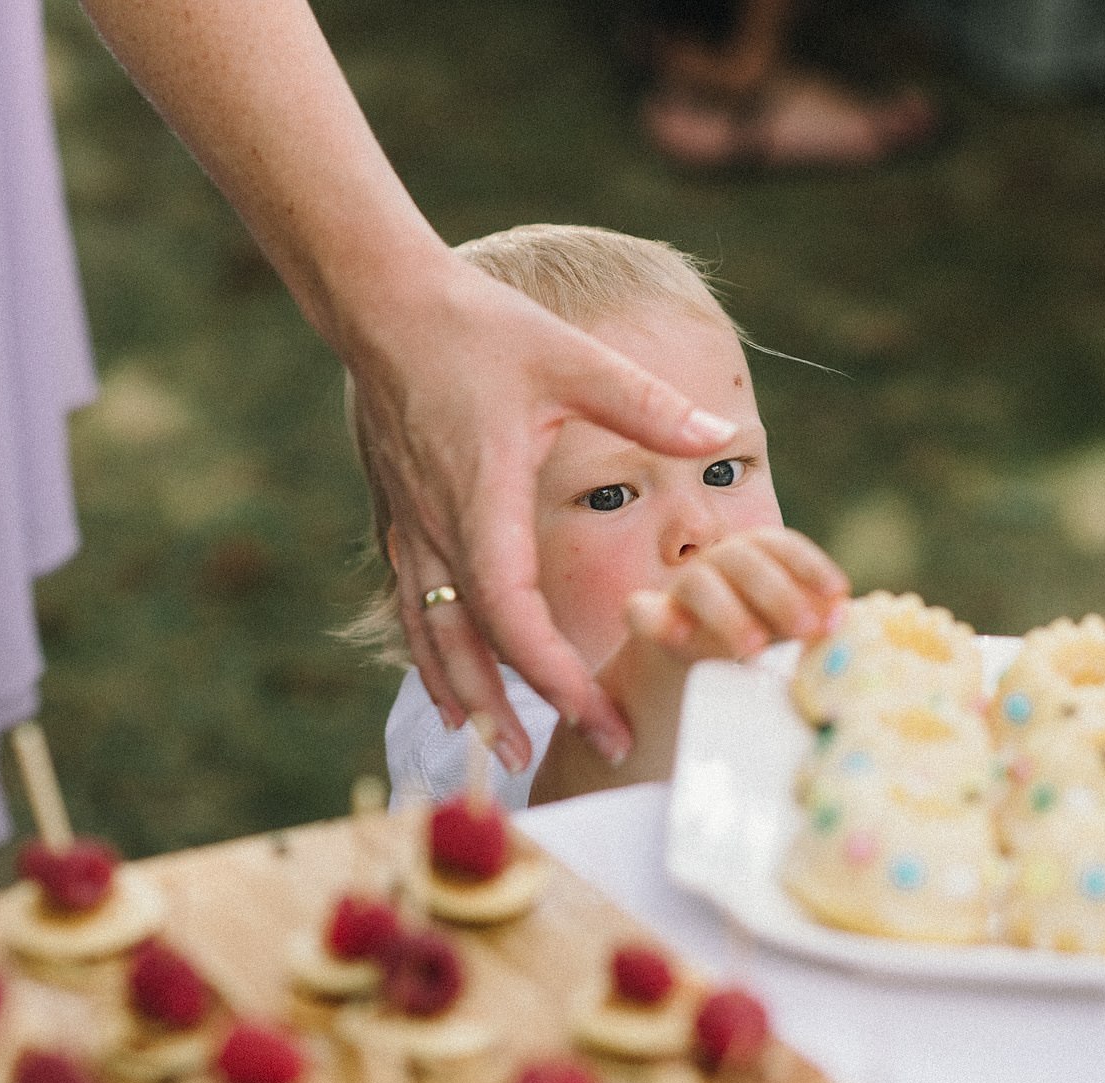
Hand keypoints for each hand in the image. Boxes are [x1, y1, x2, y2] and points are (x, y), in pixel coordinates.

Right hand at [350, 257, 739, 770]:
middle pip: (471, 648)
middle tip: (571, 756)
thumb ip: (646, 403)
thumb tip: (721, 435)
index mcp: (484, 502)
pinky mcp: (400, 519)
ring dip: (466, 698)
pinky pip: (414, 610)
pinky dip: (433, 658)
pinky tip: (448, 692)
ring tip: (502, 748)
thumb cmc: (479, 329)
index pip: (514, 618)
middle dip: (520, 709)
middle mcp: (440, 530)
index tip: (599, 717)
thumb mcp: (572, 359)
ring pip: (432, 639)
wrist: (384, 304)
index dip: (555, 677)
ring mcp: (412, 529)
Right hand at [624, 528, 848, 662]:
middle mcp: (716, 563)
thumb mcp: (784, 625)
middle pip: (743, 560)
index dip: (811, 565)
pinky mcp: (648, 619)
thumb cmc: (750, 631)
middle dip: (778, 592)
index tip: (840, 594)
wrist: (687, 658)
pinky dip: (657, 620)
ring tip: (755, 648)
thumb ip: (809, 618)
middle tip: (807, 629)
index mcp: (753, 555)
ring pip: (699, 584)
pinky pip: (641, 611)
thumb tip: (842, 618)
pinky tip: (679, 638)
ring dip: (728, 612)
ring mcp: (679, 589)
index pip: (781, 545)